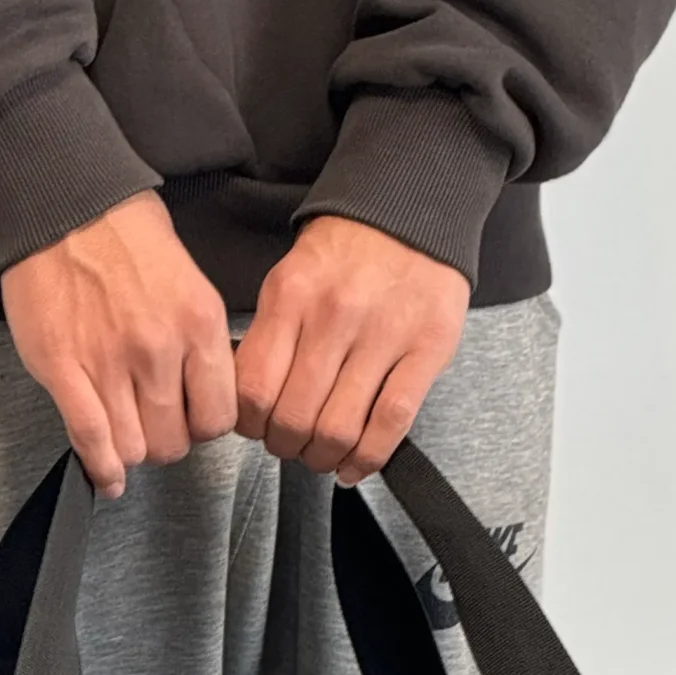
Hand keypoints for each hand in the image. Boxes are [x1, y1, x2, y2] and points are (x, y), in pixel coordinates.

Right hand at [0, 192, 236, 496]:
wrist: (64, 201)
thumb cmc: (125, 235)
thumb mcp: (189, 282)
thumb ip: (198, 342)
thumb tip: (202, 392)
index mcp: (198, 325)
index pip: (219, 418)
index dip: (203, 427)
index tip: (189, 418)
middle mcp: (159, 348)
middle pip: (175, 442)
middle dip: (165, 442)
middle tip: (153, 425)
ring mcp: (109, 362)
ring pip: (134, 448)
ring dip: (131, 451)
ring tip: (125, 433)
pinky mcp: (63, 367)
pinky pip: (90, 438)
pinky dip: (100, 467)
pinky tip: (106, 477)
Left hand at [234, 217, 469, 484]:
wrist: (412, 209)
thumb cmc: (347, 254)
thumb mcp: (291, 280)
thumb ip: (270, 337)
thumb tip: (248, 401)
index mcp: (291, 296)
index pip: (254, 389)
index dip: (250, 426)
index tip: (257, 430)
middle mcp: (334, 315)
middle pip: (294, 418)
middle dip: (286, 447)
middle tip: (291, 445)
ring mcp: (384, 334)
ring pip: (339, 429)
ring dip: (323, 458)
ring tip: (322, 454)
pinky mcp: (427, 349)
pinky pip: (390, 423)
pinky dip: (367, 458)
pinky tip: (354, 465)